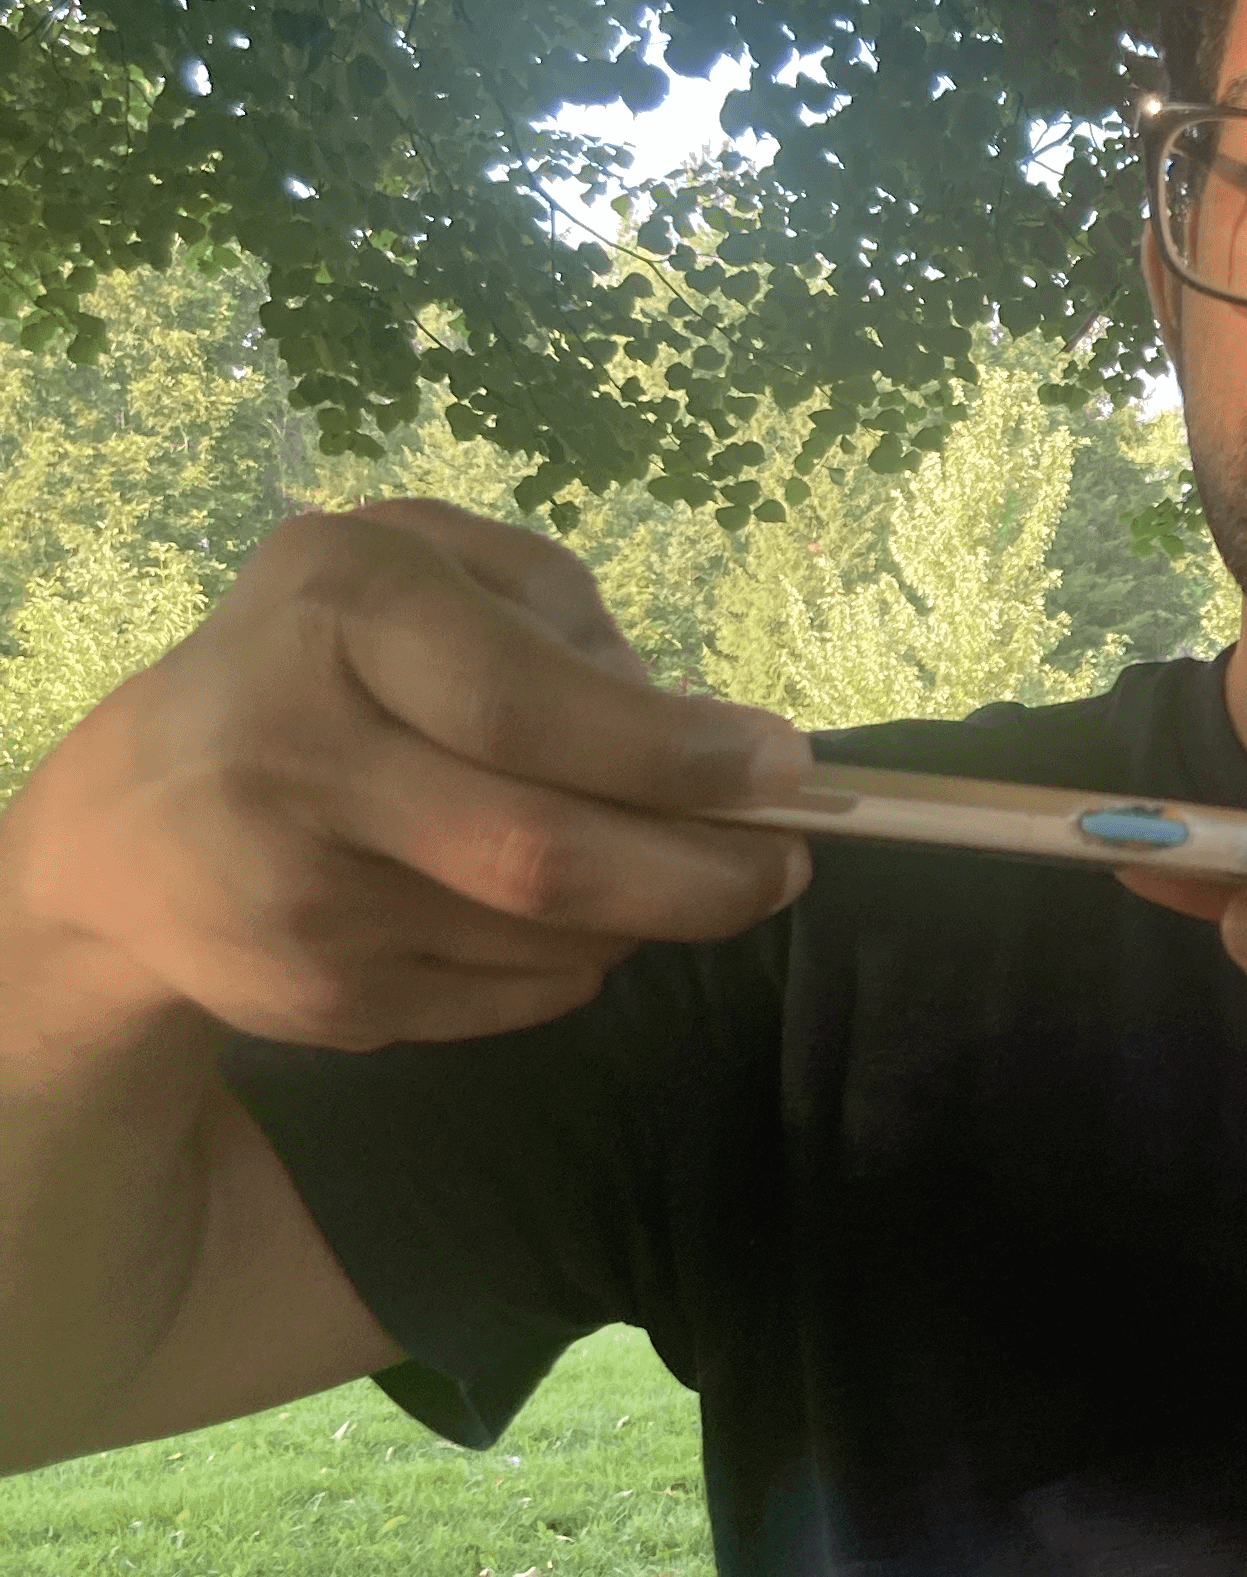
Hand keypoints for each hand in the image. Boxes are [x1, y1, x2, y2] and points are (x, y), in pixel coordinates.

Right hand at [1, 500, 813, 1054]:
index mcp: (335, 608)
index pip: (526, 704)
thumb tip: (705, 728)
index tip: (785, 768)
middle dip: (700, 873)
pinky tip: (538, 914)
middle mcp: (297, 753)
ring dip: (640, 913)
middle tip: (783, 865)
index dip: (674, 751)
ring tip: (646, 865)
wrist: (132, 830)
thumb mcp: (419, 572)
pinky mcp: (321, 1004)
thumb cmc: (320, 663)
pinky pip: (517, 998)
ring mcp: (301, 897)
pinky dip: (572, 963)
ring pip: (552, 941)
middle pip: (543, 856)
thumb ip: (558, 614)